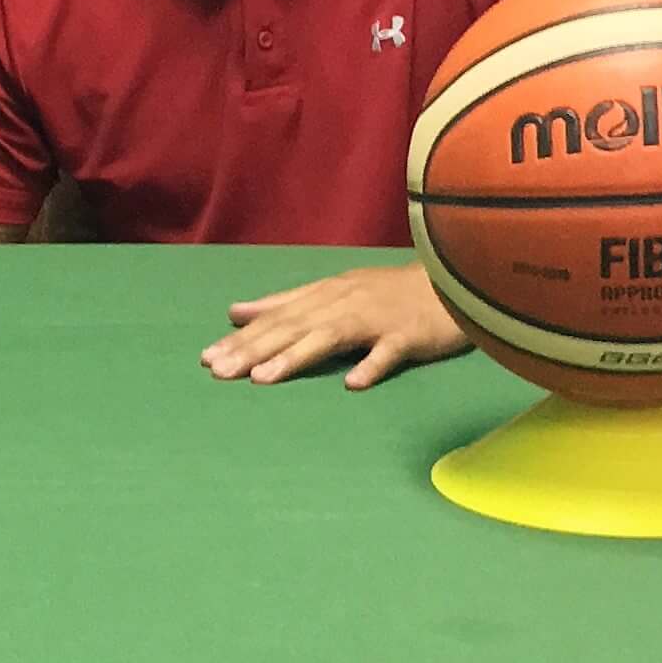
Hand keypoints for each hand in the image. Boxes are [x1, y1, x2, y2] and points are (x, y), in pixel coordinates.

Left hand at [201, 264, 469, 389]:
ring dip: (295, 357)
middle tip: (218, 371)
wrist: (454, 279)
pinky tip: (353, 383)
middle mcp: (344, 304)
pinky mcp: (409, 336)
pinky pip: (389, 353)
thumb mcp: (332, 292)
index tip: (206, 359)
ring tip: (262, 379)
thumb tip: (235, 312)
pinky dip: (372, 366)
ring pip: (330, 337)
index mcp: (325, 296)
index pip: (276, 318)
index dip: (241, 338)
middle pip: (293, 328)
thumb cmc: (389, 294)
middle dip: (253, 349)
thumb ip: (284, 303)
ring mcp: (377, 320)